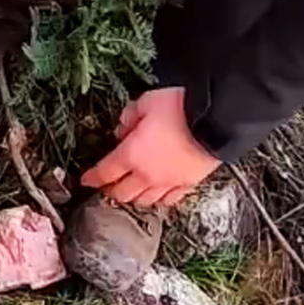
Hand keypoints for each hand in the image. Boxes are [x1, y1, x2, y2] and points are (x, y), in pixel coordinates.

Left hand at [79, 88, 219, 207]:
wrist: (217, 119)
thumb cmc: (179, 108)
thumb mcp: (145, 103)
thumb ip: (129, 117)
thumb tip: (123, 128)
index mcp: (131, 155)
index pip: (105, 172)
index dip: (92, 178)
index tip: (86, 180)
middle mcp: (148, 175)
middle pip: (123, 193)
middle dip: (111, 190)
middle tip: (107, 185)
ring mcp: (170, 183)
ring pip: (145, 201)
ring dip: (134, 198)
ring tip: (129, 192)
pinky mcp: (189, 184)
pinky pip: (169, 200)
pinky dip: (159, 200)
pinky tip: (157, 195)